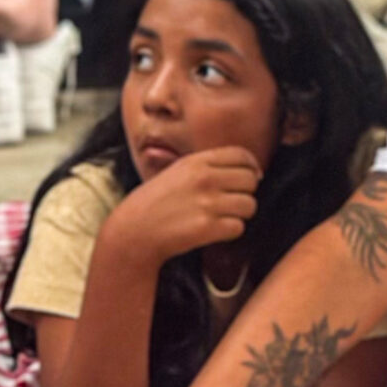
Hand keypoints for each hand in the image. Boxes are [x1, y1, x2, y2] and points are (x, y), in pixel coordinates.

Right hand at [107, 146, 261, 269]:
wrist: (133, 231)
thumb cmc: (156, 202)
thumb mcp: (178, 171)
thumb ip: (209, 166)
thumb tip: (253, 170)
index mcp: (197, 162)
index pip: (242, 155)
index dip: (251, 167)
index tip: (250, 178)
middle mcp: (204, 179)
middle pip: (251, 180)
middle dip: (245, 192)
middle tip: (229, 202)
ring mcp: (207, 203)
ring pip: (249, 205)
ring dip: (239, 214)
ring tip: (219, 217)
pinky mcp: (207, 228)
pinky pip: (238, 227)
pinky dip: (230, 231)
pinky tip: (213, 230)